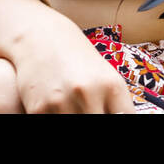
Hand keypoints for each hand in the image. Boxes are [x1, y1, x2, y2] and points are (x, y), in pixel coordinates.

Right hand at [10, 9, 137, 113]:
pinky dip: (56, 117)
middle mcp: (88, 94)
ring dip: (75, 117)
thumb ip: (115, 104)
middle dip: (95, 117)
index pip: (124, 117)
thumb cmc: (79, 59)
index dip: (121, 122)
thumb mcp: (105, 77)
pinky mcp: (38, 109)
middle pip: (99, 122)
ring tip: (73, 108)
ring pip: (74, 126)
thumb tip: (122, 118)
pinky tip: (56, 109)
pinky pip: (51, 123)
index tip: (116, 118)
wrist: (42, 37)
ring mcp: (62, 103)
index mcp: (111, 86)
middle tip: (90, 110)